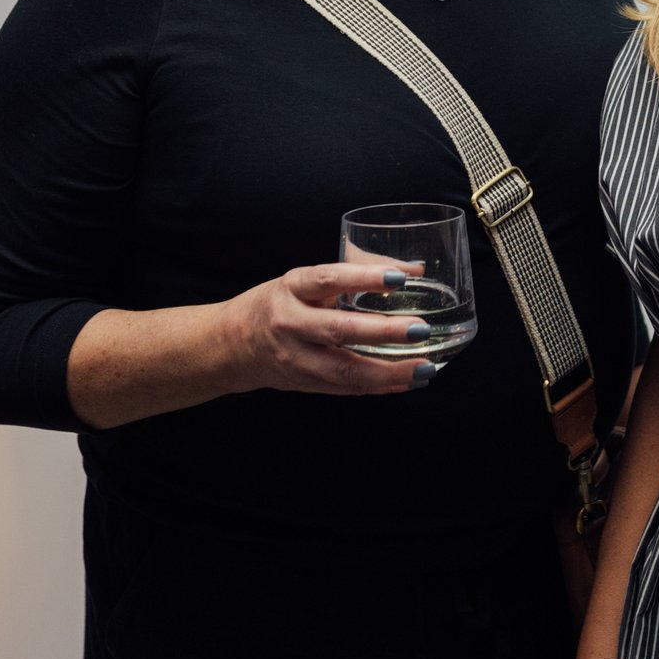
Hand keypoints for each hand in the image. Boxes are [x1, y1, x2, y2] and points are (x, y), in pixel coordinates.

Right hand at [215, 263, 431, 395]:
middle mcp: (290, 323)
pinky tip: (407, 381)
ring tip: (424, 366)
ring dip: (389, 372)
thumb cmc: (279, 303)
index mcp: (292, 288)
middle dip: (384, 332)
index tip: (398, 278)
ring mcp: (296, 358)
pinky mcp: (305, 383)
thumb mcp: (306, 281)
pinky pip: (346, 387)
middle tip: (420, 329)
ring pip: (344, 369)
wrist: (234, 344)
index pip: (329, 279)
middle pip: (339, 330)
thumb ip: (356, 273)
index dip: (364, 278)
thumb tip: (415, 270)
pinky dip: (380, 386)